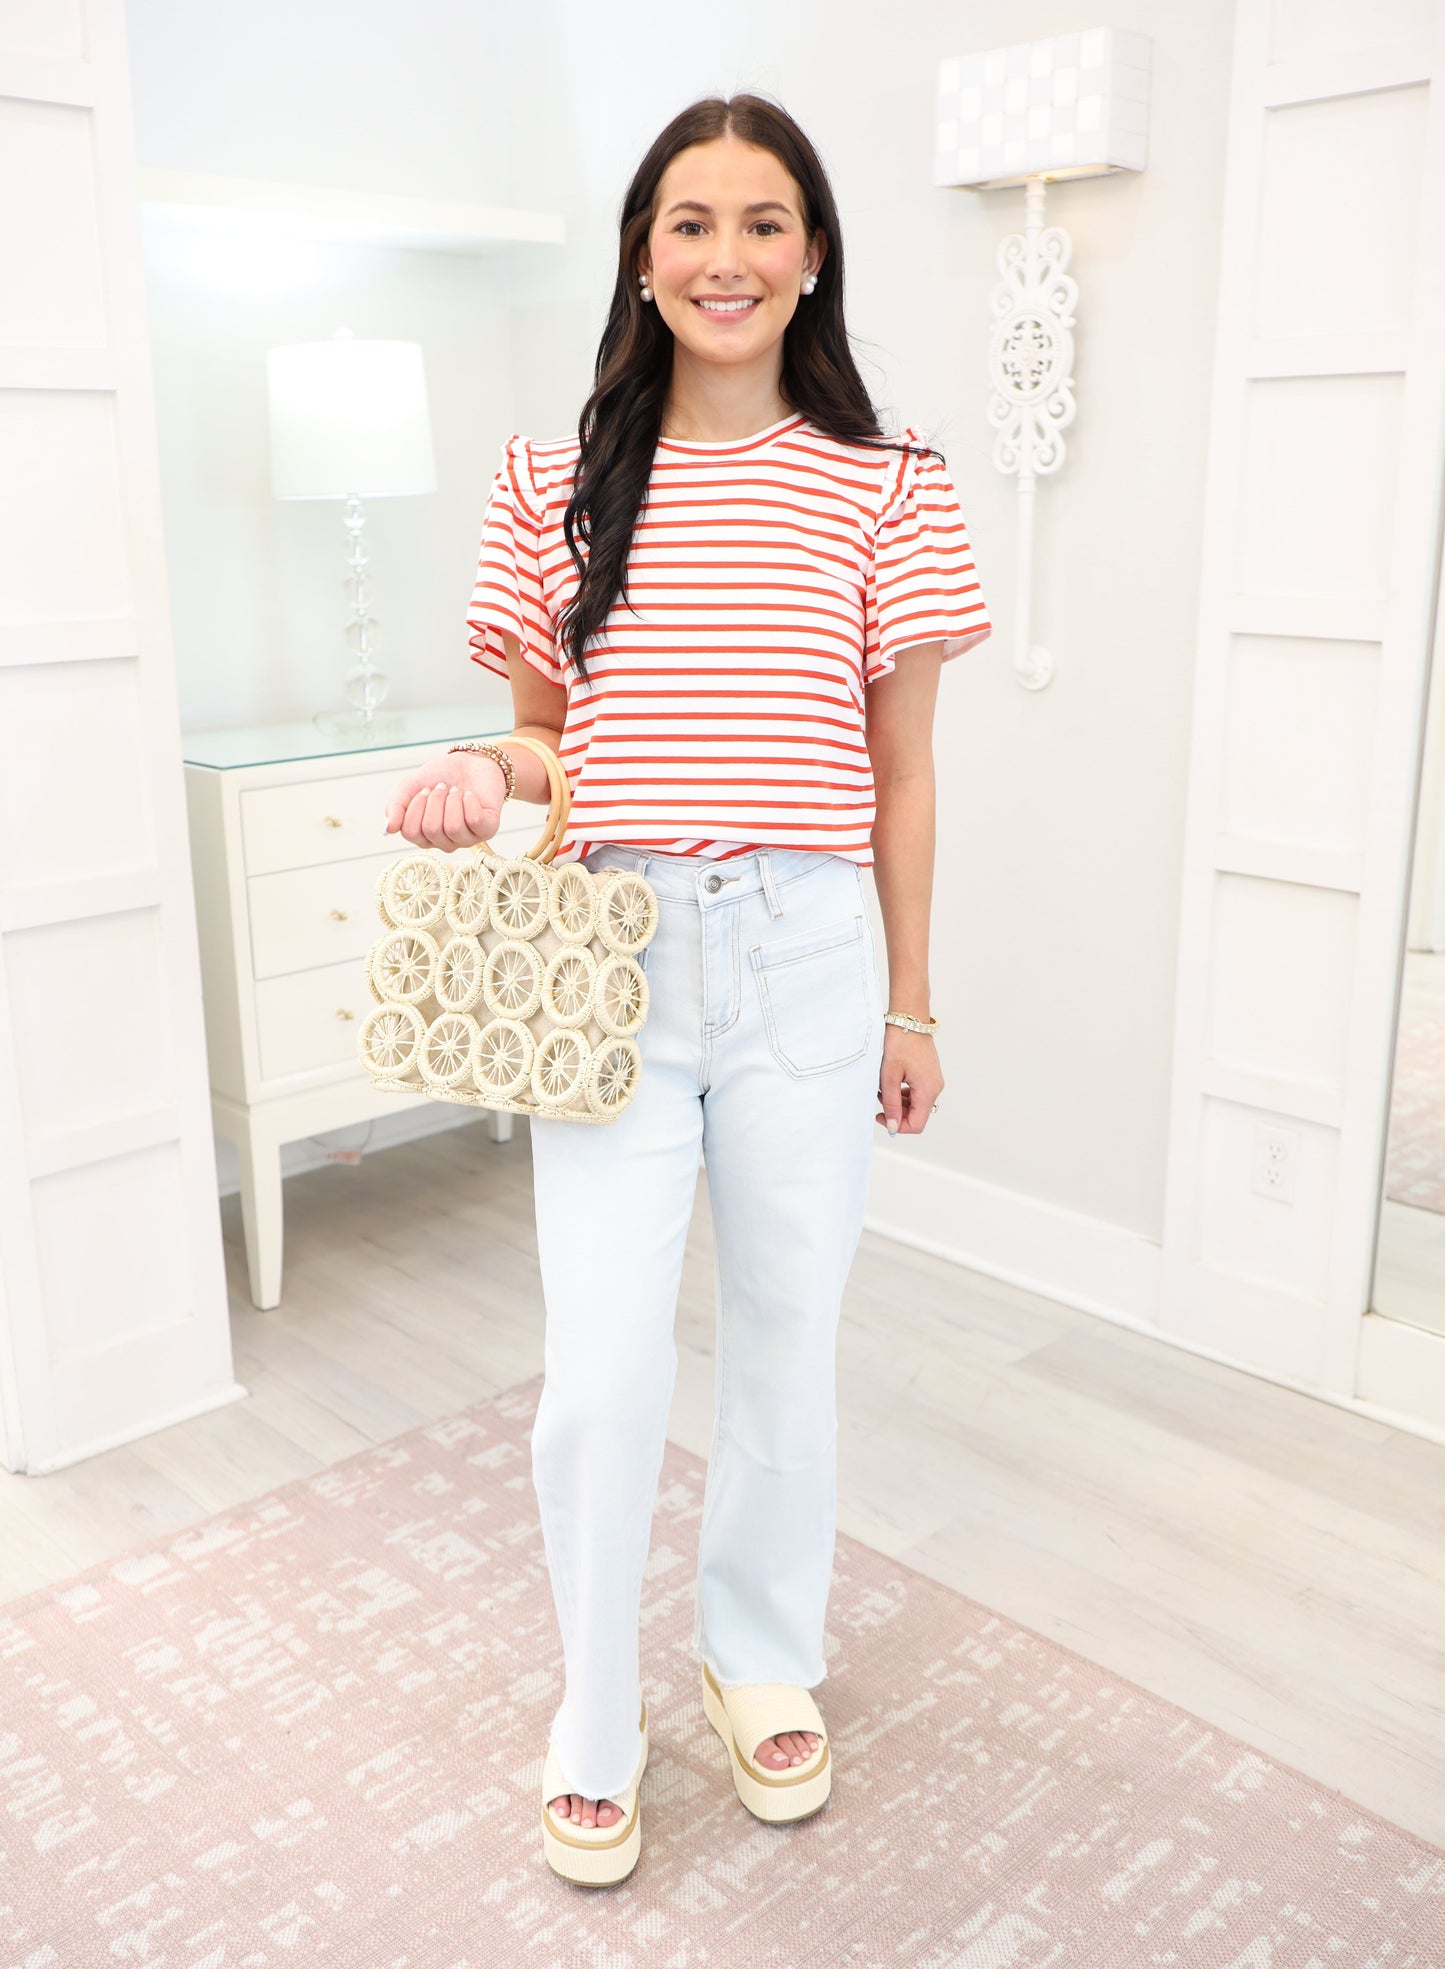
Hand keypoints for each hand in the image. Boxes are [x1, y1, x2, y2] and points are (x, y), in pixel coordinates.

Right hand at [384, 753, 505, 851]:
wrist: (471, 762)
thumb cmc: (441, 776)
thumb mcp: (411, 785)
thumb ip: (396, 805)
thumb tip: (388, 828)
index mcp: (424, 835)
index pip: (411, 832)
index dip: (416, 807)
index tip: (425, 789)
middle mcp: (444, 842)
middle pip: (431, 830)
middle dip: (435, 800)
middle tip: (443, 787)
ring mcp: (467, 839)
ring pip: (453, 828)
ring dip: (452, 800)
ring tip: (456, 790)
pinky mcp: (487, 830)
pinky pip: (475, 821)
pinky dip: (469, 802)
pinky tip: (469, 795)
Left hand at [875, 1029, 941, 1135]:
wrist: (909, 1019)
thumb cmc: (899, 1043)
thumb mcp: (889, 1076)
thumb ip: (891, 1104)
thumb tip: (893, 1127)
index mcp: (927, 1090)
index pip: (917, 1124)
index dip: (897, 1126)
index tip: (880, 1116)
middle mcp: (935, 1088)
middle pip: (917, 1115)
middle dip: (896, 1112)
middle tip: (879, 1099)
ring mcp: (933, 1081)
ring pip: (916, 1104)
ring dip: (898, 1102)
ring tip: (883, 1088)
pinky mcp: (929, 1074)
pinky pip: (917, 1093)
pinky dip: (903, 1093)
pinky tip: (891, 1082)